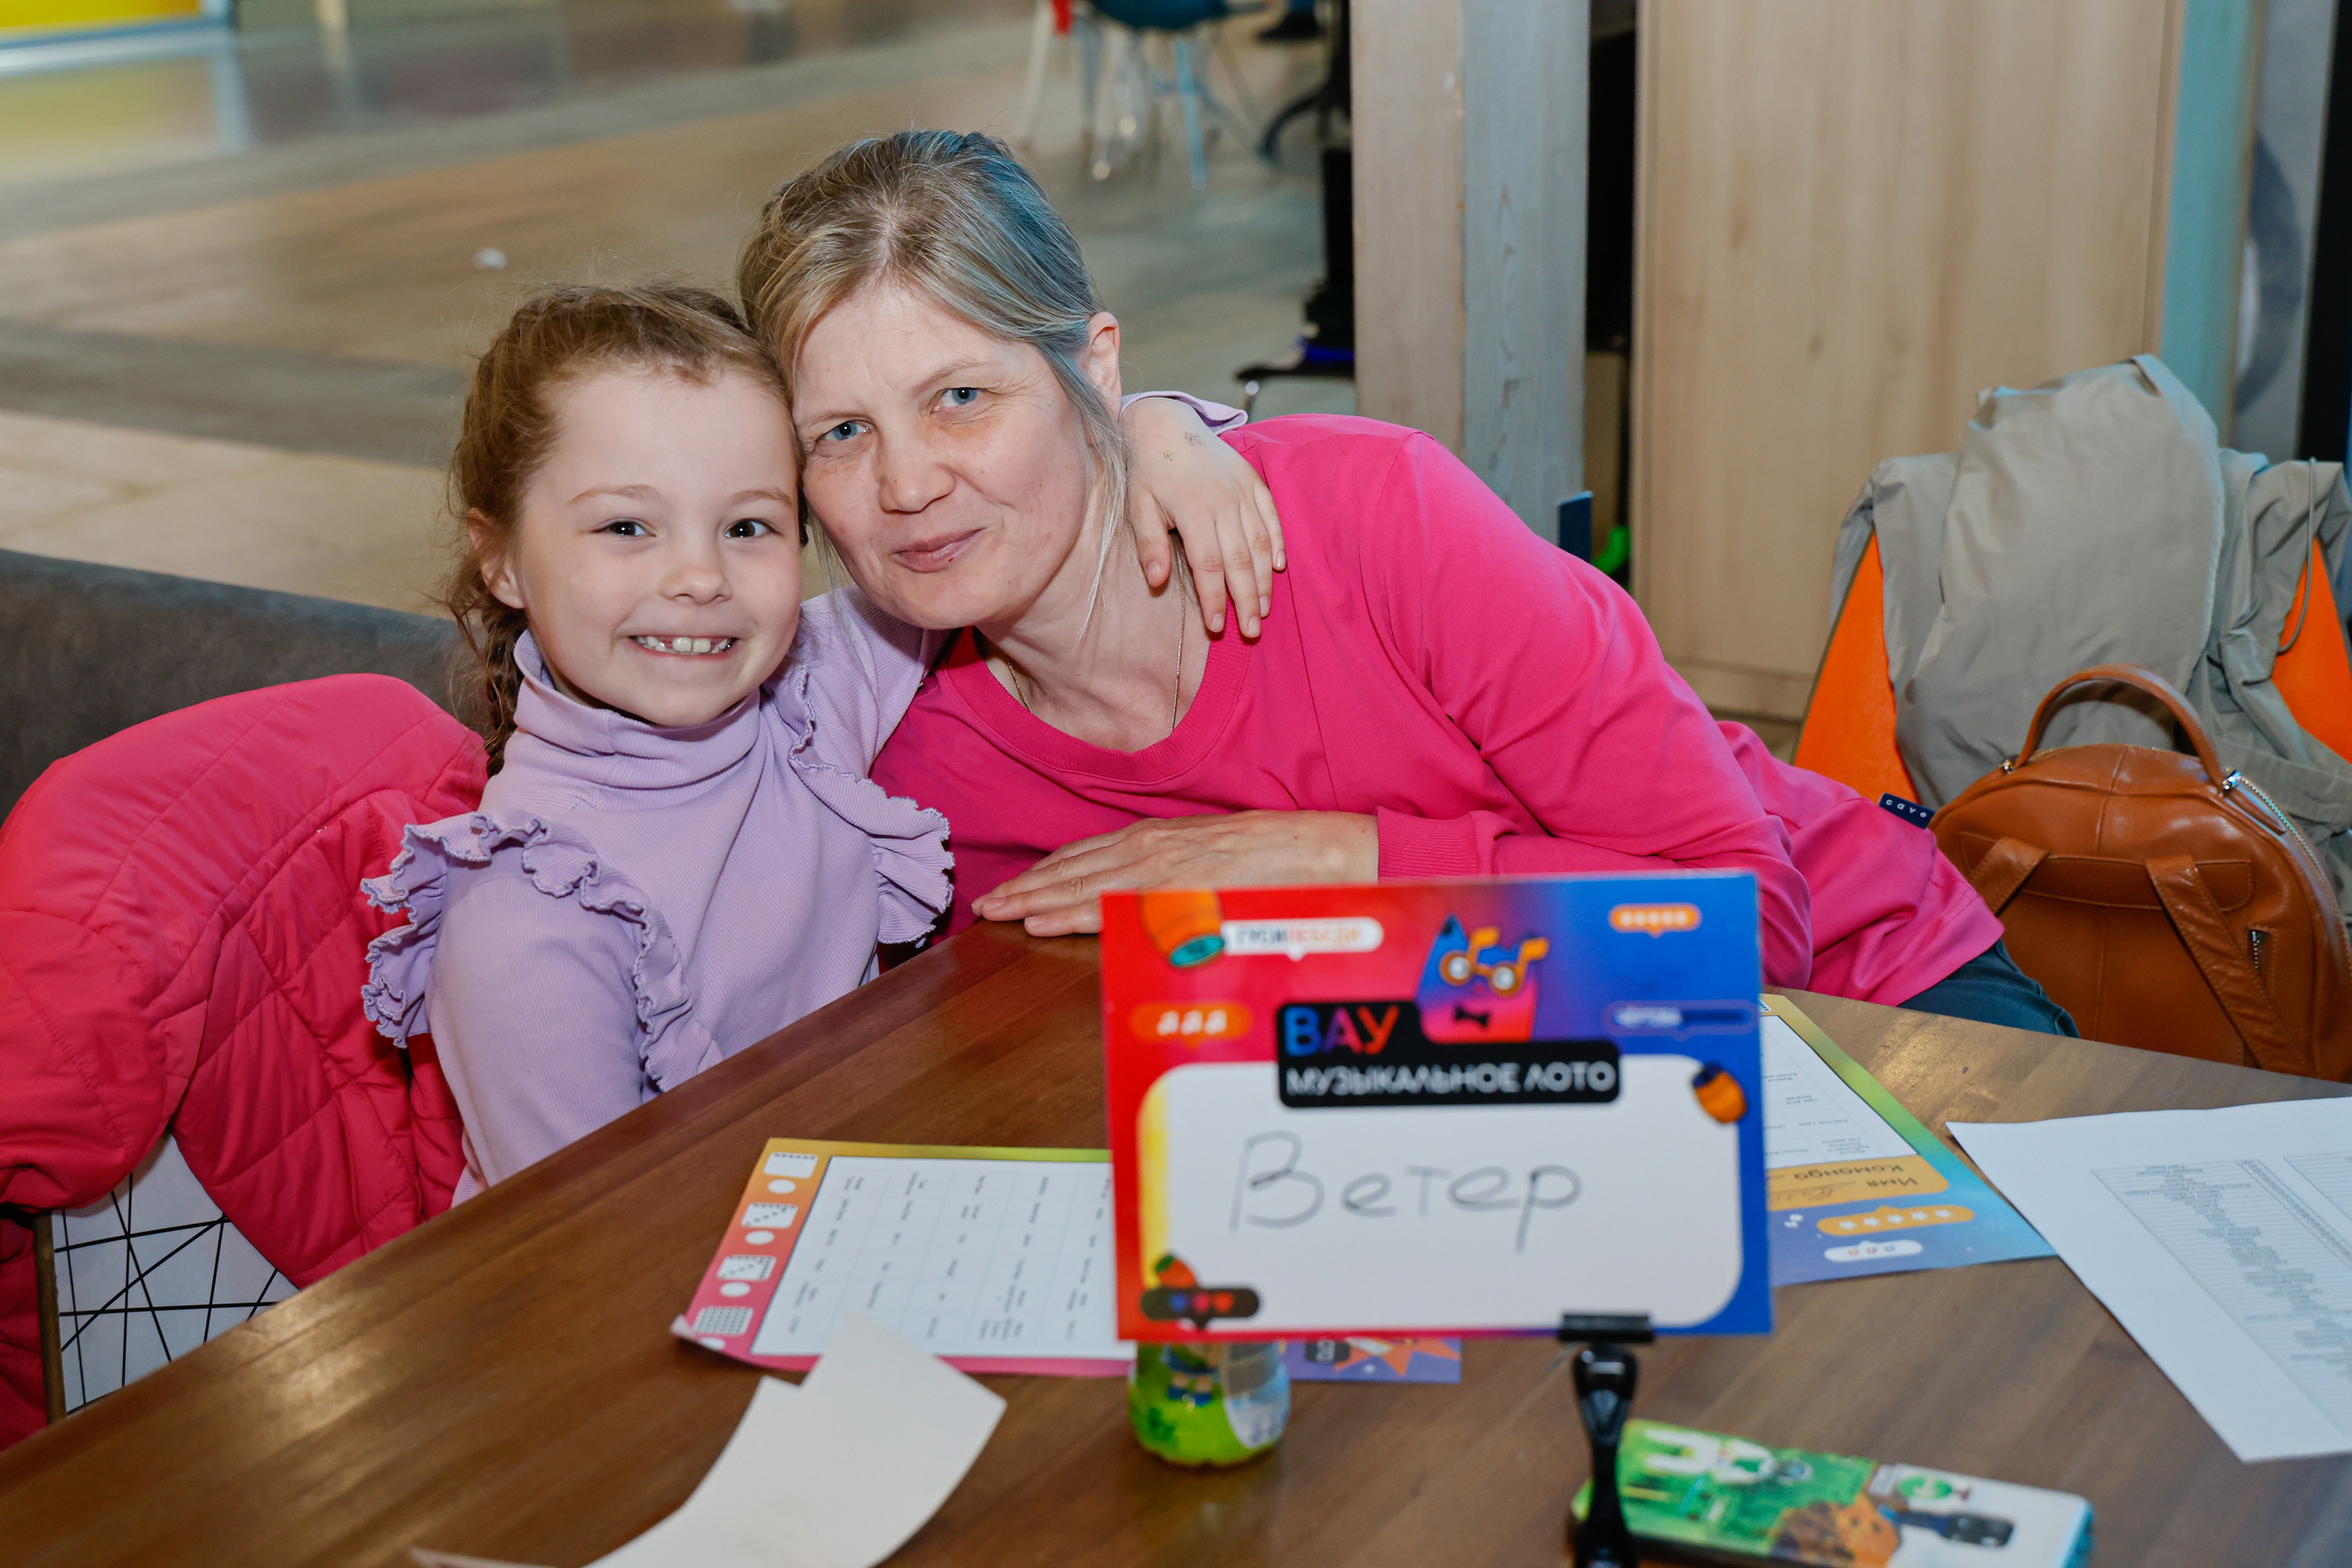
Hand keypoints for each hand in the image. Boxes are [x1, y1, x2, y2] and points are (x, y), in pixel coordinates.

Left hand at [972, 810, 1375, 935]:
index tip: (1012, 888)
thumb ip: (1175, 876)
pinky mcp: (1174, 889)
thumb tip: (1148, 899)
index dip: (1044, 873)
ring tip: (997, 914)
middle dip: (1025, 888)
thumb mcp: (1213, 860)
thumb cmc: (1275, 858)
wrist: (1322, 849)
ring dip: (1034, 900)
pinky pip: (1112, 904)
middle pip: (1072, 869)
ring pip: (1081, 885)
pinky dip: (1070, 912)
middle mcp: (1151, 847)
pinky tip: (1041, 921)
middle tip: (984, 906)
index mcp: (1158, 840)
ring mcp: (1161, 866)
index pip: (1085, 856)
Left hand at [1120, 396, 1284, 638]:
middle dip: (1246, 600)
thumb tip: (1157, 581)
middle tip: (1252, 632)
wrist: (1168, 424)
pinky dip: (1277, 542)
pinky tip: (1278, 567)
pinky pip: (1271, 516)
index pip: (1208, 566)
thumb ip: (1149, 543)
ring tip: (1263, 609)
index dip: (1214, 600)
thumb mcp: (1138, 505)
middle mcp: (1223, 502)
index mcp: (1193, 510)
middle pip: (1239, 561)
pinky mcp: (1253, 482)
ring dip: (1263, 580)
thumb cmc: (1148, 471)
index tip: (1216, 628)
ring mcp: (1241, 491)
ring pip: (1259, 543)